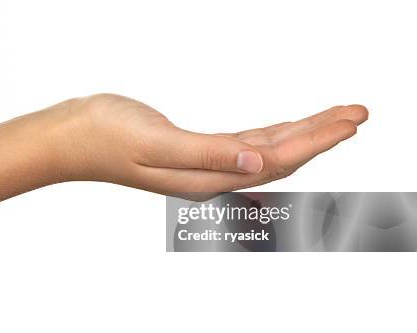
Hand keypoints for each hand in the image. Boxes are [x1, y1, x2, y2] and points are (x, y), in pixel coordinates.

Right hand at [59, 94, 367, 194]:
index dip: (315, 141)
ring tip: (334, 118)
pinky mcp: (192, 149)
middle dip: (320, 136)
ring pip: (265, 149)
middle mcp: (210, 174)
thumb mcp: (157, 143)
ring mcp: (202, 163)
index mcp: (205, 177)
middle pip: (279, 156)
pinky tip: (285, 128)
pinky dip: (272, 134)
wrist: (73, 136)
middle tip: (357, 114)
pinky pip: (244, 143)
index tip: (349, 121)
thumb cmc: (106, 137)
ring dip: (302, 133)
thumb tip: (259, 163)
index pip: (275, 160)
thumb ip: (208, 154)